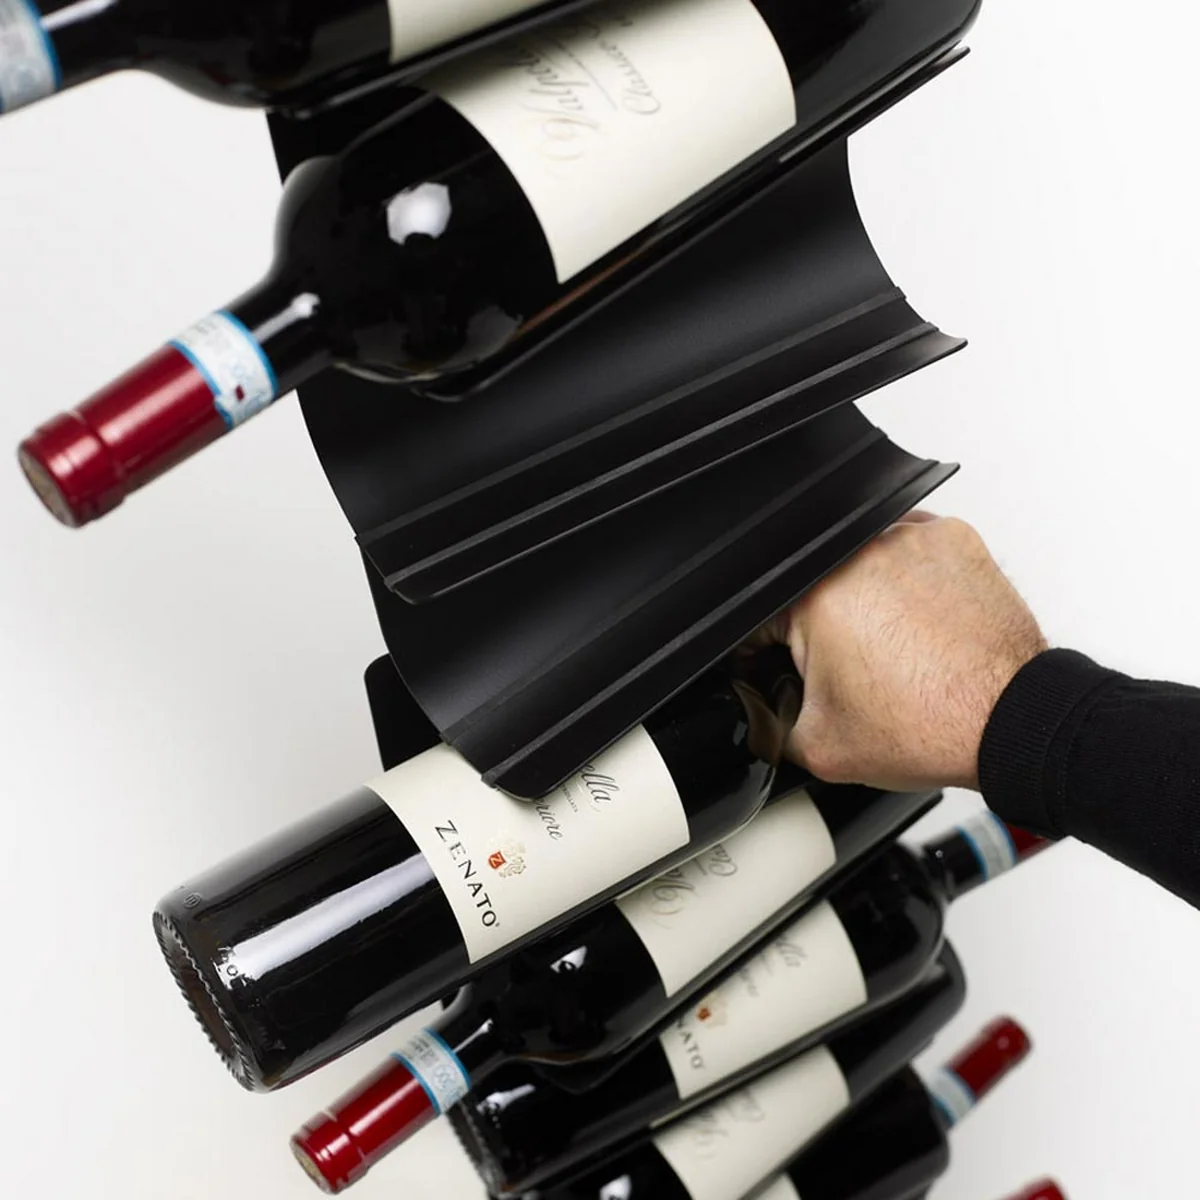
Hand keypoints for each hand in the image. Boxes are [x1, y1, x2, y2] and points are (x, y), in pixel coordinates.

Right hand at [761, 513, 1047, 790]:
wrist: (1011, 722)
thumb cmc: (932, 726)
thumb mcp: (818, 747)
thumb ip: (768, 723)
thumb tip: (756, 711)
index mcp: (816, 592)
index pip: (758, 620)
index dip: (765, 657)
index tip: (789, 675)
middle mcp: (861, 552)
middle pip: (808, 587)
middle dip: (817, 628)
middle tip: (850, 670)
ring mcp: (910, 537)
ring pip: (857, 566)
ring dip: (861, 599)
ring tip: (890, 646)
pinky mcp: (951, 538)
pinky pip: (908, 553)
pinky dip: (906, 582)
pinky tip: (917, 623)